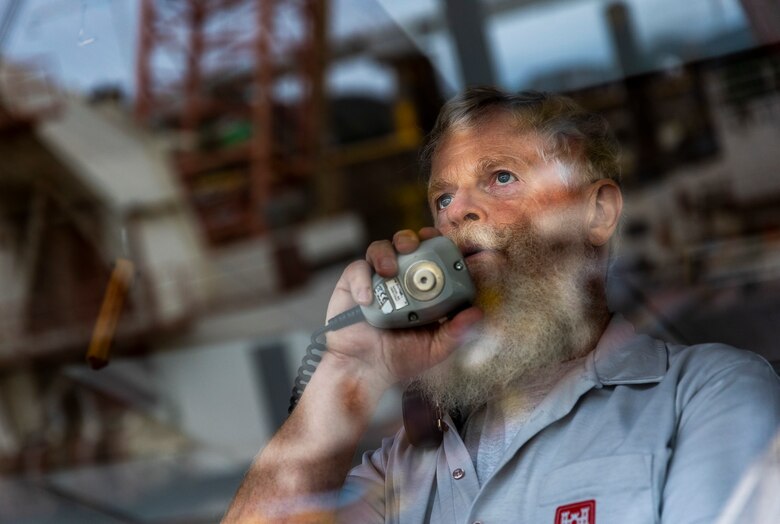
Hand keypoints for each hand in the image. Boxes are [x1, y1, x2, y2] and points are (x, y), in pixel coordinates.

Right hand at [323, 227, 482, 390]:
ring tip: (388, 270)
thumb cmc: (399, 359)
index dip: (438, 245)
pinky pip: (357, 270)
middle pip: (405, 244)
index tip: (445, 245)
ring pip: (380, 248)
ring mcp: (374, 279)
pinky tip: (367, 299)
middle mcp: (398, 278)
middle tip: (413, 247)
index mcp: (421, 288)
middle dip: (410, 239)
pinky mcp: (351, 284)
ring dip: (385, 253)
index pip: (431, 256)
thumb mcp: (434, 348)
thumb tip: (476, 312)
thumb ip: (455, 331)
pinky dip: (362, 280)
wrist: (363, 370)